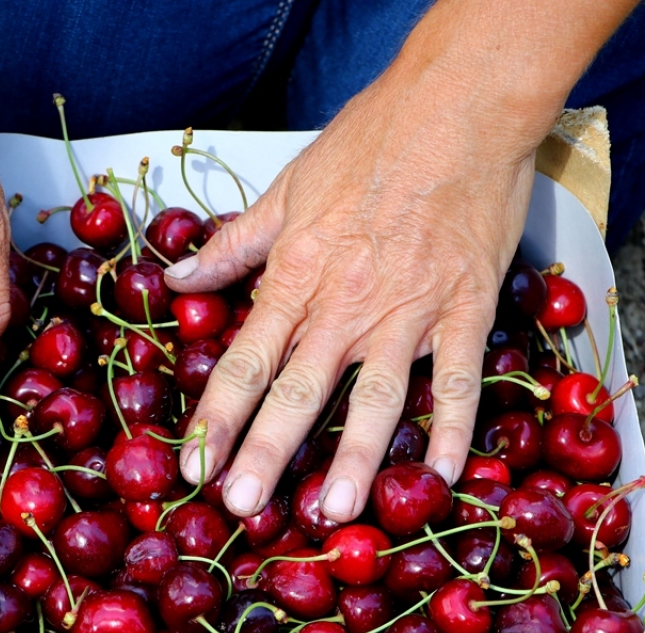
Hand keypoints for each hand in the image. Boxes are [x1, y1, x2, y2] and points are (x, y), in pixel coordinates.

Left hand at [165, 51, 550, 520]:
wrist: (455, 109)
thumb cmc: (370, 143)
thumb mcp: (287, 190)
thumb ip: (234, 244)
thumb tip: (178, 277)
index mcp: (295, 277)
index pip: (243, 362)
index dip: (214, 418)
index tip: (194, 465)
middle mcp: (344, 306)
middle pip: (297, 393)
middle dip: (265, 454)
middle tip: (242, 508)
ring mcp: (408, 313)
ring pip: (376, 400)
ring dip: (354, 460)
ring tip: (335, 511)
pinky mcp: (465, 310)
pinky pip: (458, 381)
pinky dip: (455, 430)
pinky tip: (447, 477)